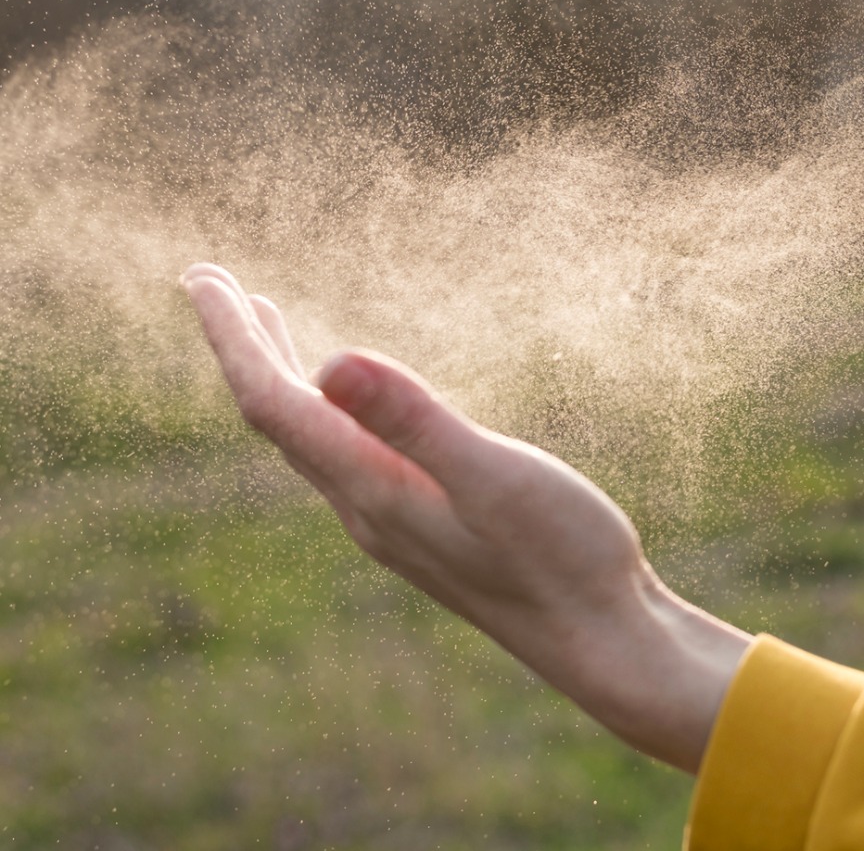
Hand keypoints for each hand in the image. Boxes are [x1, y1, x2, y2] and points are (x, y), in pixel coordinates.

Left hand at [181, 262, 750, 771]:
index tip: (201, 276)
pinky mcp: (431, 528)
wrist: (606, 642)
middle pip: (280, 421)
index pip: (275, 404)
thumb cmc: (564, 558)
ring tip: (265, 329)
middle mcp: (370, 510)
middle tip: (211, 284)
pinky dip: (330, 410)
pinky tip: (353, 405)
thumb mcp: (496, 478)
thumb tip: (331, 359)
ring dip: (283, 378)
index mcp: (374, 490)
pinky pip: (350, 457)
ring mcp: (399, 523)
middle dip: (244, 349)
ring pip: (313, 441)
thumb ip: (418, 423)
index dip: (234, 337)